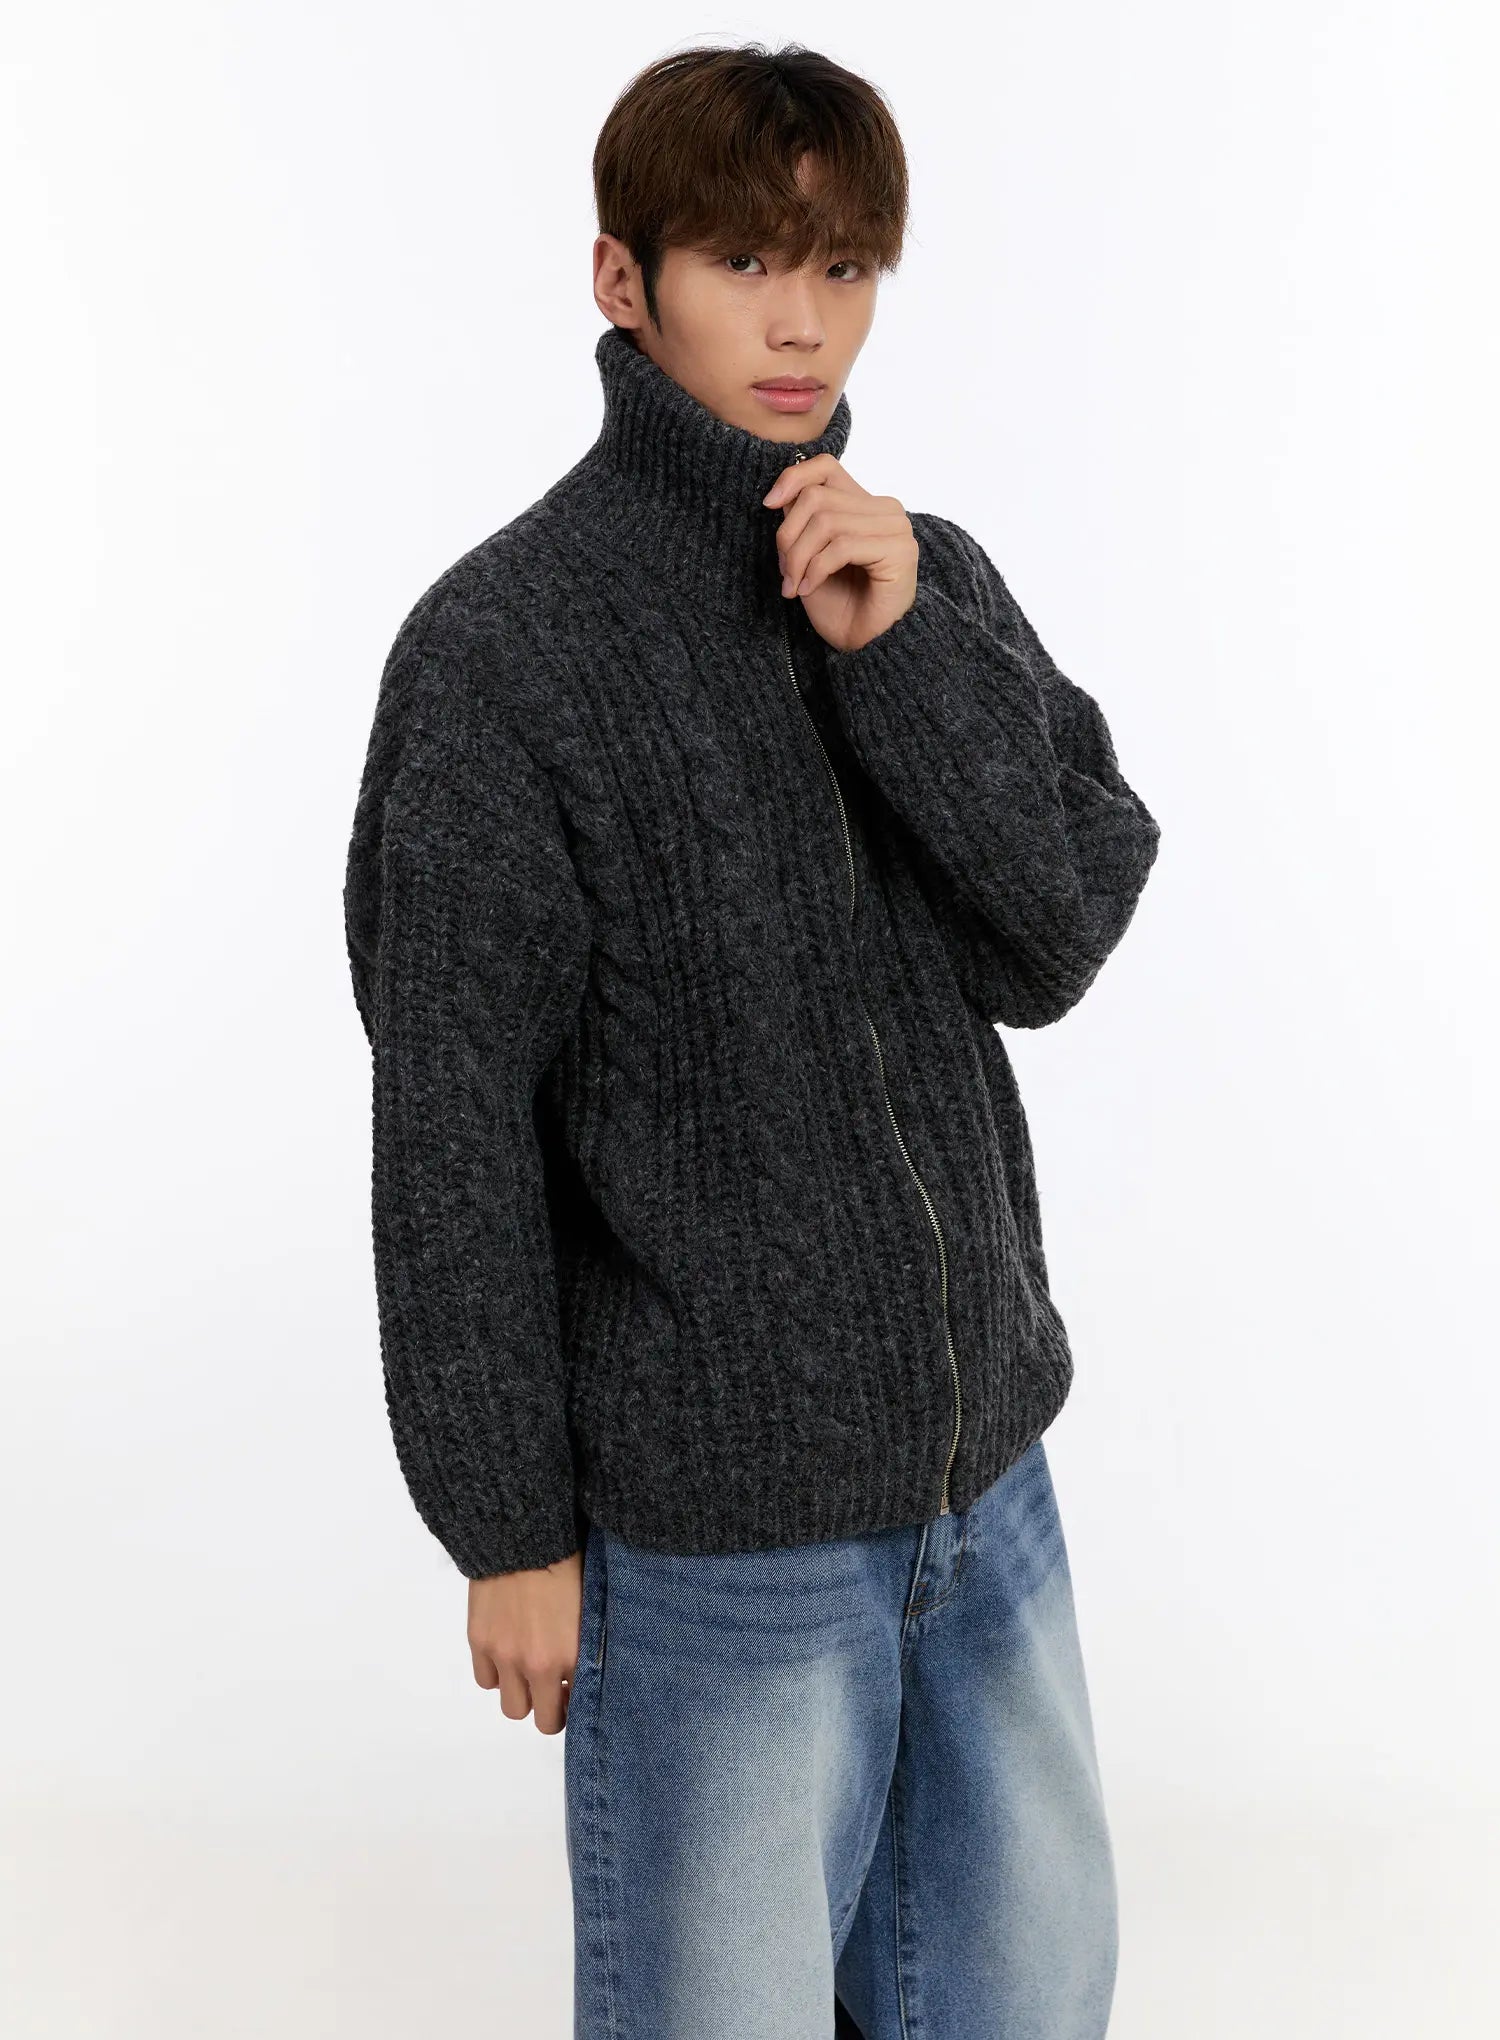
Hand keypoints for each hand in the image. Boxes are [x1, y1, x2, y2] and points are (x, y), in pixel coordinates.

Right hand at [468, 1545, 583, 1734]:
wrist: (522, 1535)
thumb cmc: (566, 1563)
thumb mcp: (589, 1608)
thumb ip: (585, 1647)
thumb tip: (581, 1673)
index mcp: (571, 1655)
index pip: (576, 1708)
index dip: (577, 1704)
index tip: (575, 1692)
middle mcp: (536, 1665)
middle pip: (543, 1720)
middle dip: (551, 1710)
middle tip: (553, 1690)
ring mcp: (504, 1656)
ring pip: (512, 1708)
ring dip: (522, 1694)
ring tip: (528, 1671)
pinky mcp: (479, 1642)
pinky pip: (486, 1680)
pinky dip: (496, 1673)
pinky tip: (506, 1652)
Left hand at [762, 454, 917, 651]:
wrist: (867, 647)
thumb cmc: (839, 604)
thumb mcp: (808, 555)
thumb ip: (802, 521)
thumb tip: (782, 494)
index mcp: (865, 504)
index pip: (825, 467)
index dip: (792, 478)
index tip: (769, 505)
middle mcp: (885, 509)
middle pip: (817, 498)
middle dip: (788, 536)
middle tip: (784, 572)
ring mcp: (895, 528)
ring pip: (826, 522)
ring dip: (798, 558)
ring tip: (794, 585)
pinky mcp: (899, 550)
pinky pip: (842, 546)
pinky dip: (816, 569)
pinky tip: (809, 589)